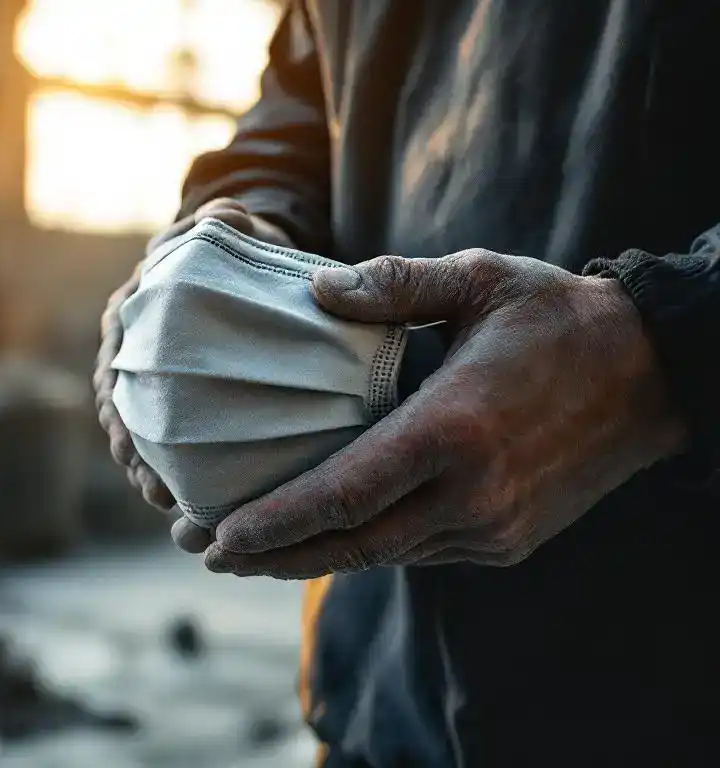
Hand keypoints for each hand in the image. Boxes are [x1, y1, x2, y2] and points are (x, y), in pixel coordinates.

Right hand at [92, 198, 292, 552]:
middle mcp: (140, 367)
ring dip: (169, 483)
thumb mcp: (229, 228)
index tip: (131, 452)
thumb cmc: (234, 246)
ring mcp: (167, 394)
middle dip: (140, 465)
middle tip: (159, 495)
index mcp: (132, 328)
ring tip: (189, 519)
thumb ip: (226, 221)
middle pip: (129, 428)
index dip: (120, 420)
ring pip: (158, 449)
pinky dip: (200, 481)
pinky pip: (191, 454)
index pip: (115, 383)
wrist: (247, 263)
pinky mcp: (198, 413)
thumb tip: (228, 214)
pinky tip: (218, 510)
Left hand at [205, 249, 687, 577]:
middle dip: (269, 555)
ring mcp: (492, 529)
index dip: (274, 523)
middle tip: (200, 548)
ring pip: (380, 557)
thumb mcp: (481, 278)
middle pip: (349, 546)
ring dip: (309, 558)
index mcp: (455, 432)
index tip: (214, 536)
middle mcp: (472, 496)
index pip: (343, 496)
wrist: (656, 374)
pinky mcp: (506, 542)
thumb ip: (394, 283)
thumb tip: (315, 288)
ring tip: (246, 548)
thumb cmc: (560, 318)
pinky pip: (416, 553)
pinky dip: (362, 548)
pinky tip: (323, 537)